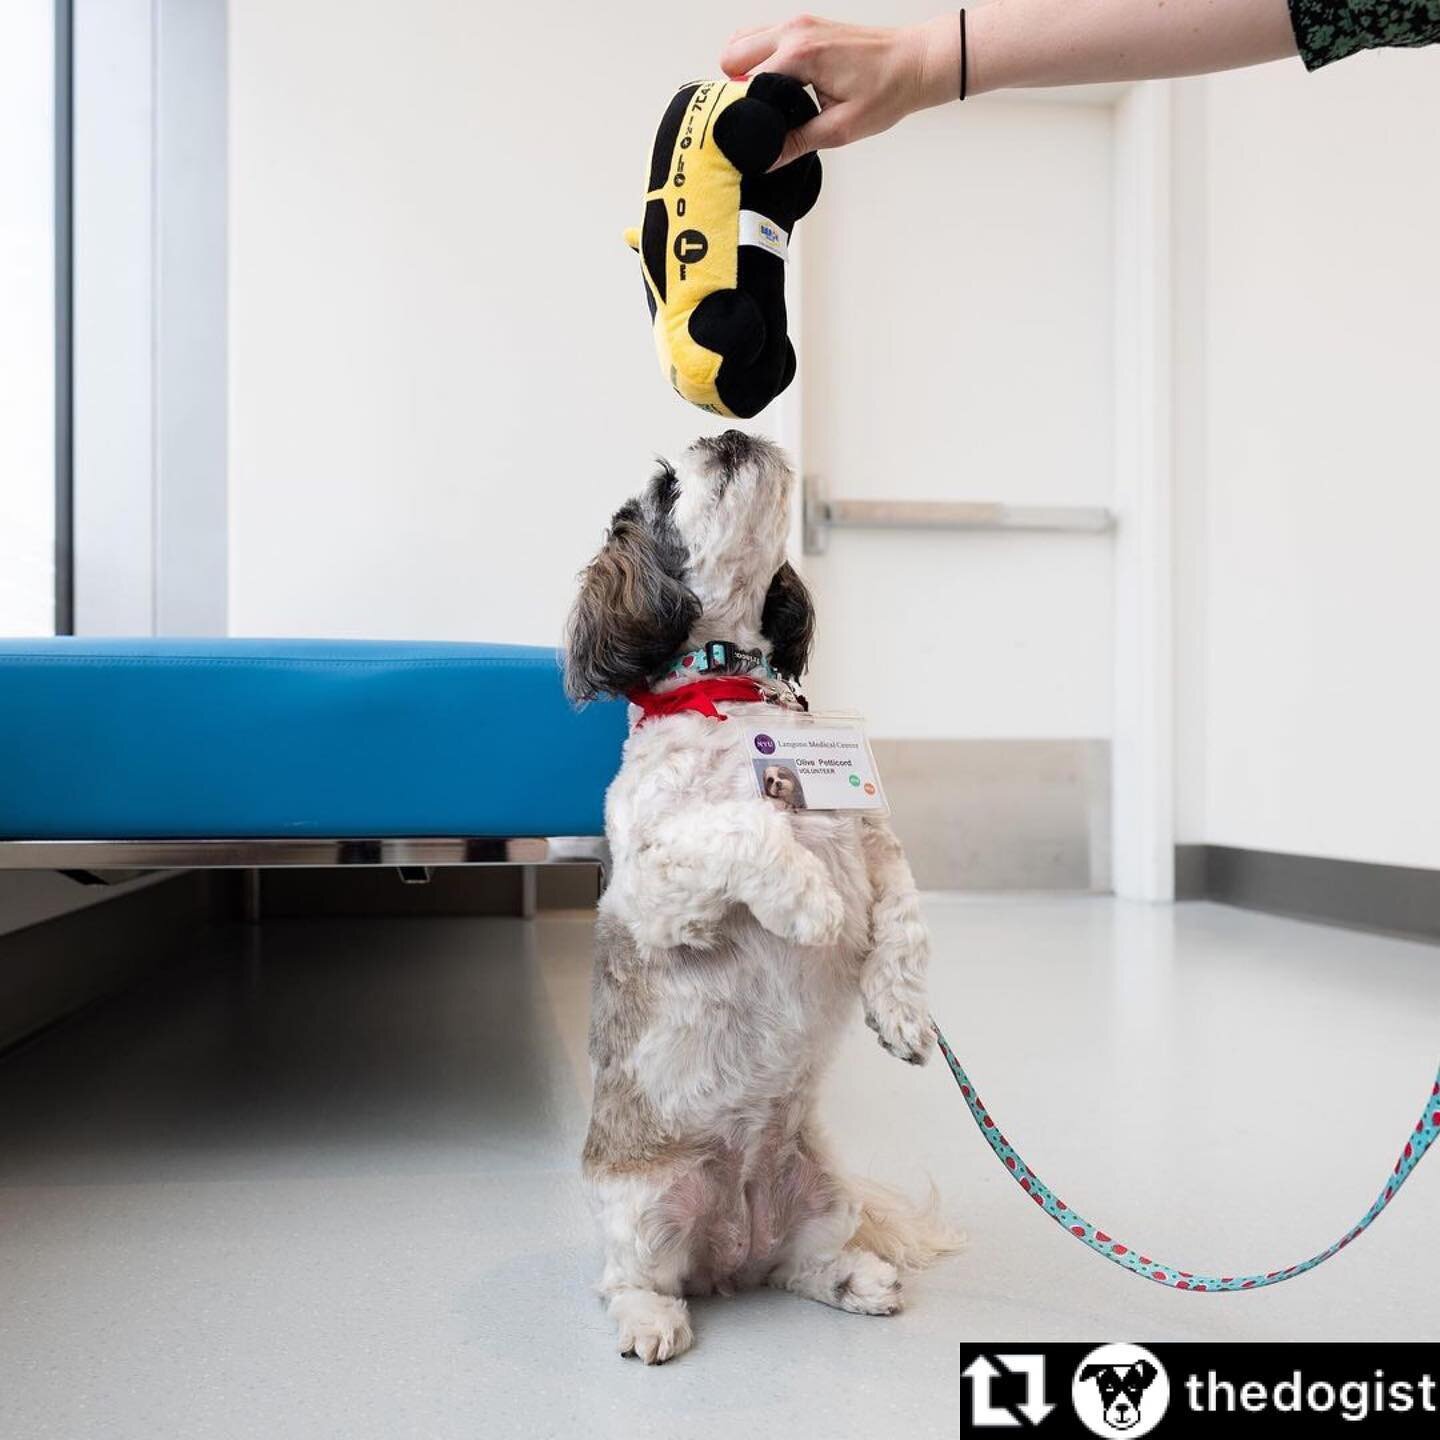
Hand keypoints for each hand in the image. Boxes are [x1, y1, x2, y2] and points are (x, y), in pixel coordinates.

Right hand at [720, 14, 960, 166]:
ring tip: (763, 101)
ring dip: (743, 69)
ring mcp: (799, 24)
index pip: (744, 81)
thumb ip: (798, 143)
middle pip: (732, 54)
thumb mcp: (841, 128)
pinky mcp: (805, 26)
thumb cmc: (888, 89)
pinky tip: (775, 84)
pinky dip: (758, 58)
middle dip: (734, 87)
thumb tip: (767, 159)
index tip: (746, 132)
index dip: (741, 111)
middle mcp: (795, 32)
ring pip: (743, 41)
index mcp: (801, 55)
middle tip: (753, 116)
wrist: (915, 63)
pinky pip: (763, 36)